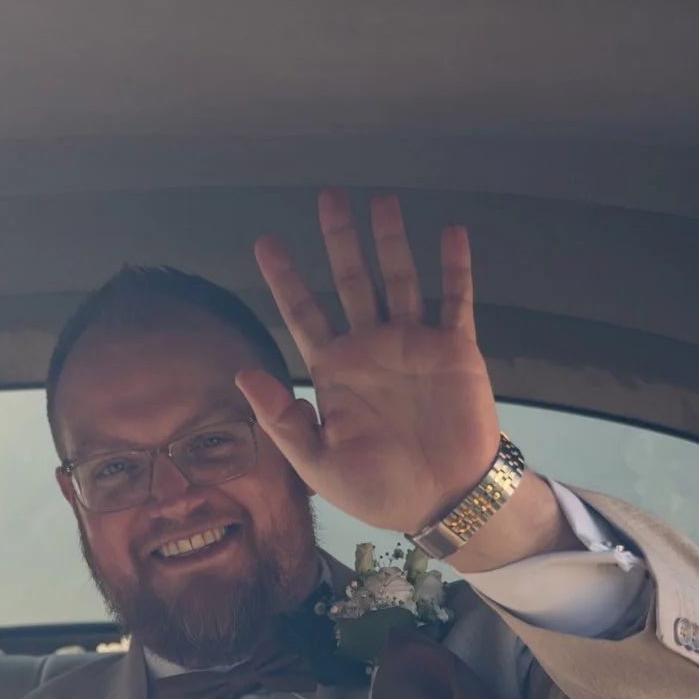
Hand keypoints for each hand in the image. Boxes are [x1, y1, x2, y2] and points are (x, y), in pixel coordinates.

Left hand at [238, 190, 572, 570]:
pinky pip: (455, 300)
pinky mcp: (455, 350)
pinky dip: (454, 267)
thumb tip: (243, 376)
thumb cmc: (379, 489)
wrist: (444, 503)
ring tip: (382, 200)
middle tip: (328, 196)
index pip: (303, 313)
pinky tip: (449, 231)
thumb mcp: (317, 464)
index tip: (265, 242)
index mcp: (334, 370)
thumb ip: (282, 420)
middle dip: (339, 239)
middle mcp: (371, 347)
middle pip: (350, 280)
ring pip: (399, 278)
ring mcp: (413, 344)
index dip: (285, 278)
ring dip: (391, 240)